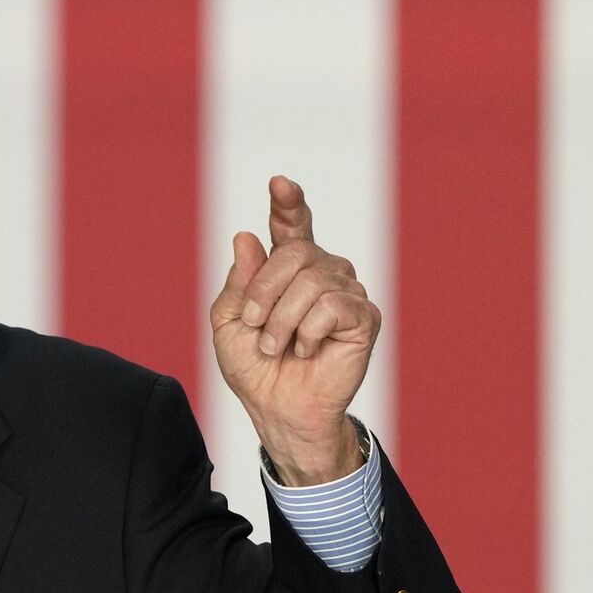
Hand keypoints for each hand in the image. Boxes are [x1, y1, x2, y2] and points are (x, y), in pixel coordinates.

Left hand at [209, 176, 377, 485]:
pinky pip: (331, 306)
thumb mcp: (228, 320)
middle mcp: (320, 271)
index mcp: (287, 267)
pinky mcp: (363, 317)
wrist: (276, 408)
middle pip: (294, 251)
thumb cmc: (253, 365)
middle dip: (263, 290)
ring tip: (278, 346)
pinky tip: (307, 350)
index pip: (291, 225)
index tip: (279, 183)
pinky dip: (308, 333)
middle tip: (254, 325)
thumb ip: (238, 281)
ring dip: (282, 320)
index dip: (288, 203)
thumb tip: (246, 235)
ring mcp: (345, 291)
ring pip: (311, 280)